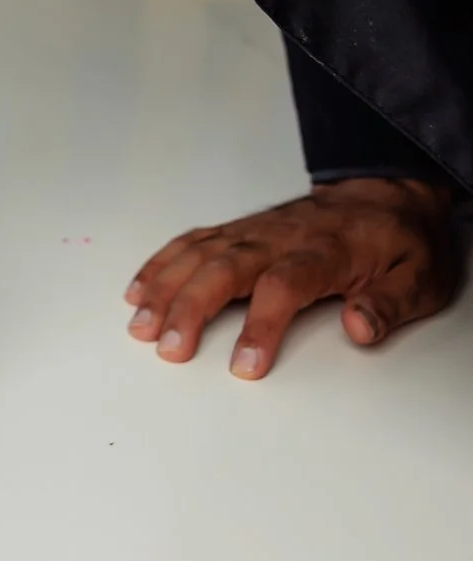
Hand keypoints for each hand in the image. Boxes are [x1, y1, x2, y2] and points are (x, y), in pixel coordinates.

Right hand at [123, 177, 461, 377]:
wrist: (386, 194)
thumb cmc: (400, 241)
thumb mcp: (421, 276)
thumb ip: (390, 304)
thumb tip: (359, 327)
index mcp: (325, 252)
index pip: (283, 286)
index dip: (260, 326)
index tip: (244, 366)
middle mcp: (279, 238)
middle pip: (223, 269)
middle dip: (189, 308)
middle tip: (169, 348)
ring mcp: (253, 231)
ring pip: (198, 255)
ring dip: (164, 288)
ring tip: (141, 325)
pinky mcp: (237, 230)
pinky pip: (191, 242)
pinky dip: (160, 264)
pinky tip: (139, 290)